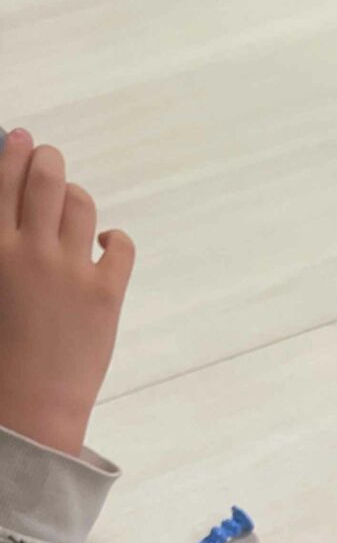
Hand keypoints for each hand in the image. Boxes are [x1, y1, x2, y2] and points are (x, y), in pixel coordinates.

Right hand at [0, 130, 134, 457]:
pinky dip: (114, 238)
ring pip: (82, 204)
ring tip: (72, 205)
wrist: (30, 405)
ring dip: (77, 196)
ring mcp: (71, 270)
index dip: (14, 152)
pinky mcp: (105, 294)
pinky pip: (120, 245)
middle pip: (46, 179)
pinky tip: (103, 245)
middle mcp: (31, 251)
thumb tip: (13, 218)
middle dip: (49, 161)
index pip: (3, 180)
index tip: (21, 138)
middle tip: (50, 161)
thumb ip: (1, 245)